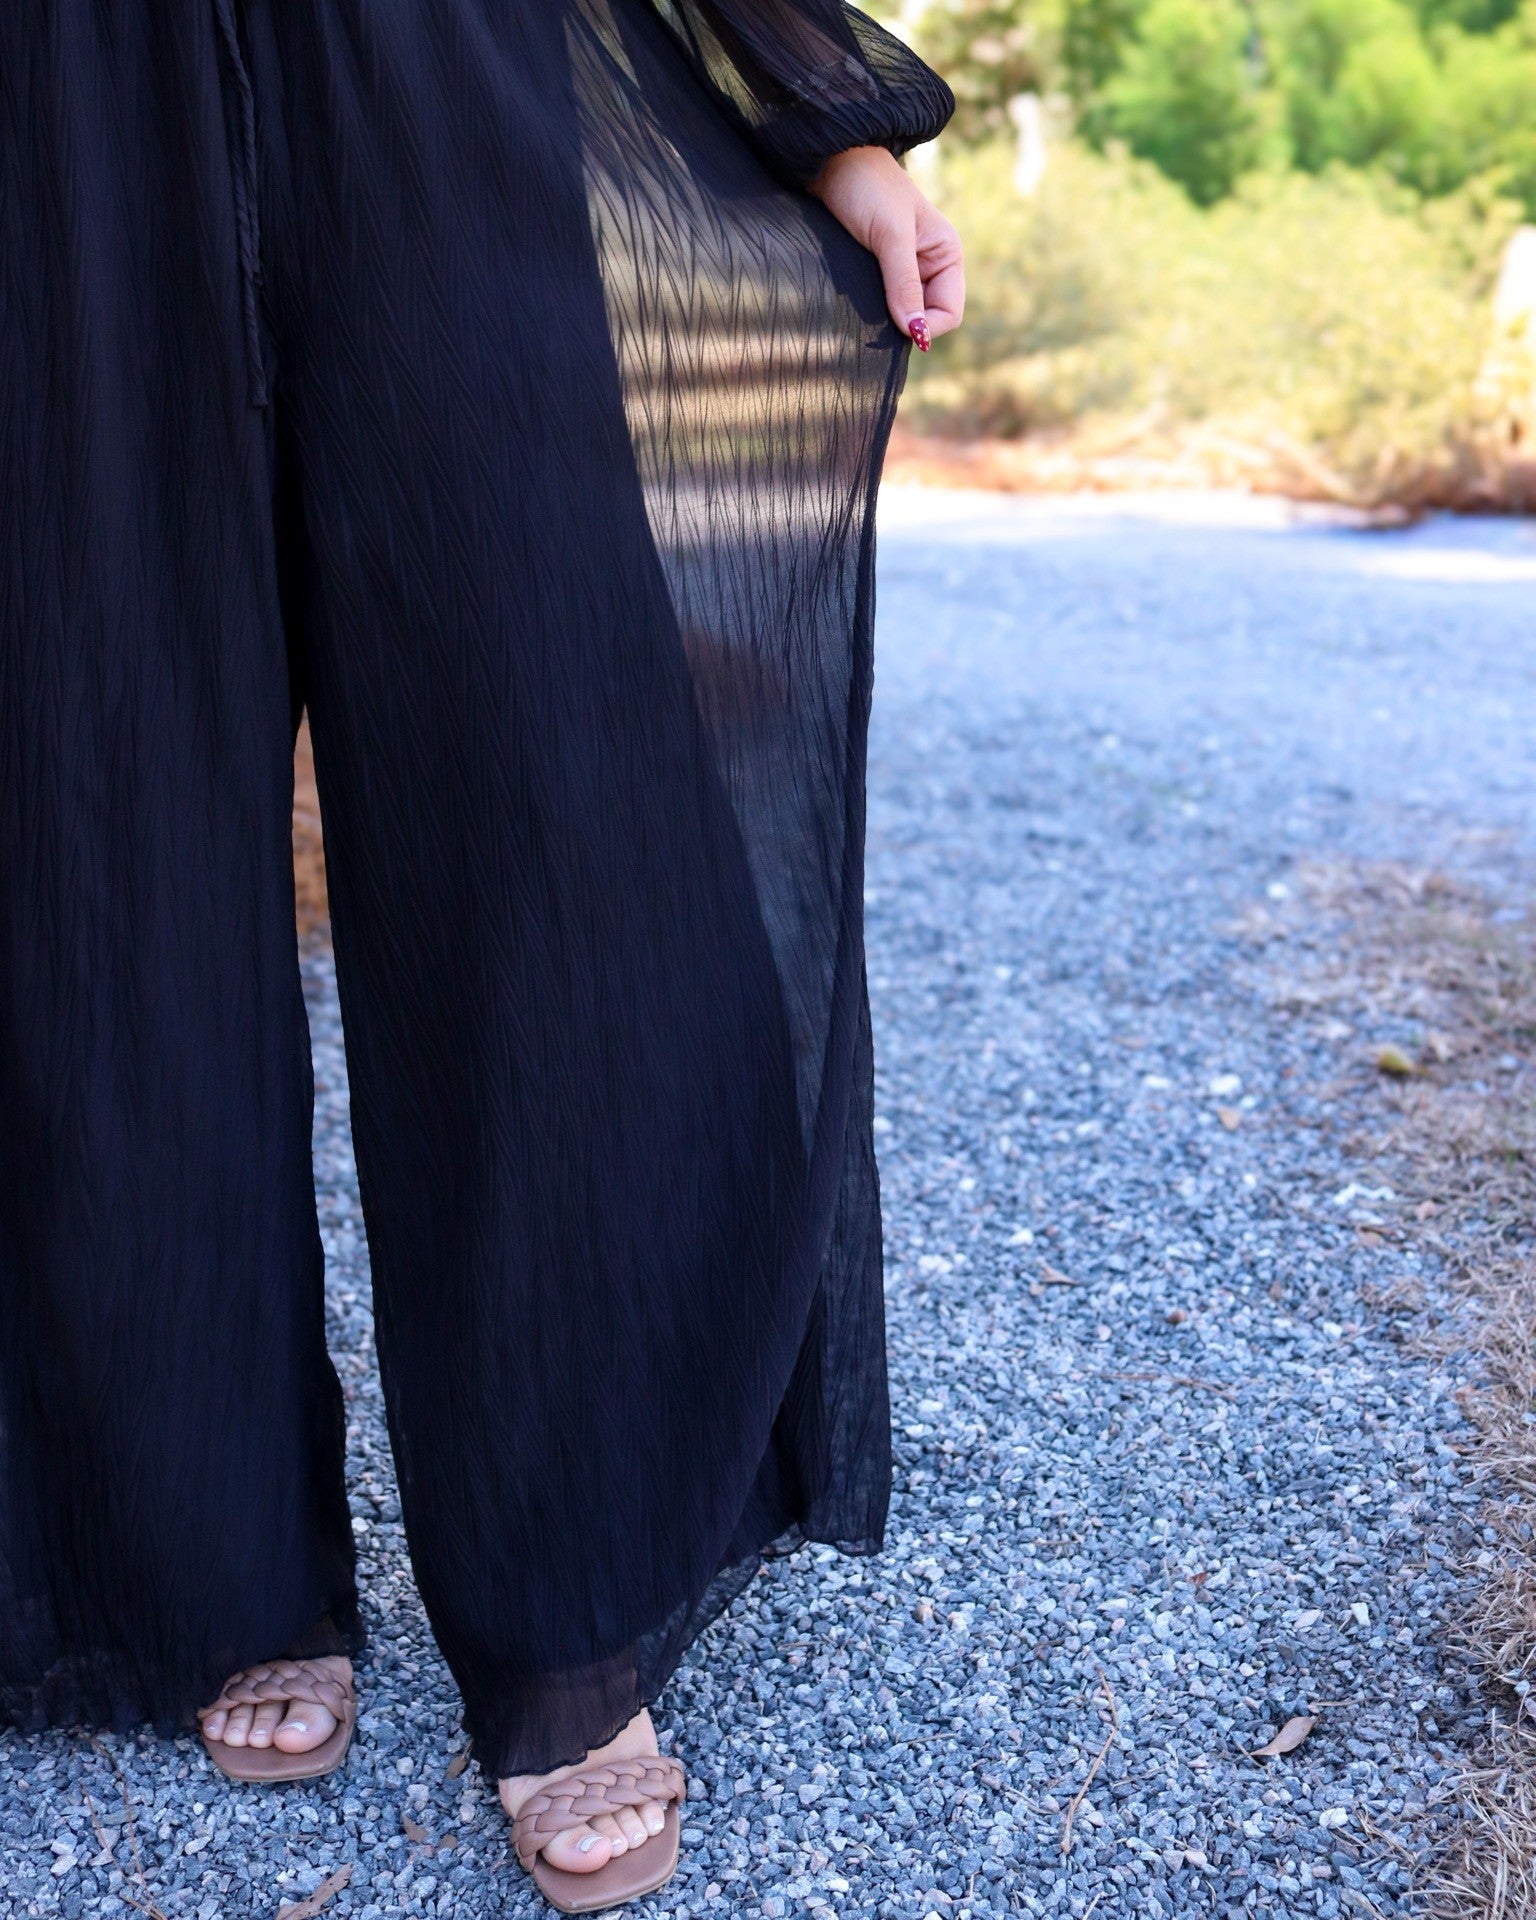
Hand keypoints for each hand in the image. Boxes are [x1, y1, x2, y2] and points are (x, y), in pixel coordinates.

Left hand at [808, 146, 963, 350]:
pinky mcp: (880, 270)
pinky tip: (857, 297)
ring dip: (885, 317)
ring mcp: (905, 270)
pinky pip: (883, 304)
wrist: (832, 160)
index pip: (949, 314)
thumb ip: (904, 284)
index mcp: (947, 254)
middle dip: (904, 323)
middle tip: (873, 310)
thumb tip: (917, 334)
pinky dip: (872, 308)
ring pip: (903, 315)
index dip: (925, 326)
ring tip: (863, 298)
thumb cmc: (867, 187)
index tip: (894, 323)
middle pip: (926, 319)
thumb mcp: (890, 235)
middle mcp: (931, 266)